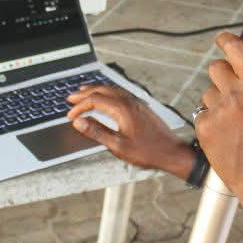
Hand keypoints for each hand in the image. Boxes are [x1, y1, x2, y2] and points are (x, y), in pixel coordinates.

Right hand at [66, 85, 194, 179]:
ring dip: (96, 90)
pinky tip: (105, 98)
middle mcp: (130, 102)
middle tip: (71, 98)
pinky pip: (120, 93)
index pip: (95, 100)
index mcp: (123, 109)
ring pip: (112, 90)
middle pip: (102, 90)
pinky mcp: (141, 107)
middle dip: (85, 93)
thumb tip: (79, 122)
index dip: (80, 107)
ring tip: (84, 93)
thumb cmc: (148, 152)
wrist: (172, 152)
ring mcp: (137, 103)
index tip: (71, 116)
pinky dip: (107, 93)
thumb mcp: (118, 146)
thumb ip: (97, 132)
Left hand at [194, 33, 242, 202]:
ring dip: (218, 99)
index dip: (226, 40)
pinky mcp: (203, 128)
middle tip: (234, 88)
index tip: (223, 40)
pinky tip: (228, 133)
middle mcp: (234, 95)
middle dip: (224, 73)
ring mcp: (217, 112)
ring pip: (208, 92)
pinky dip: (212, 120)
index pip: (234, 48)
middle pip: (216, 67)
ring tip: (236, 119)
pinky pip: (202, 113)